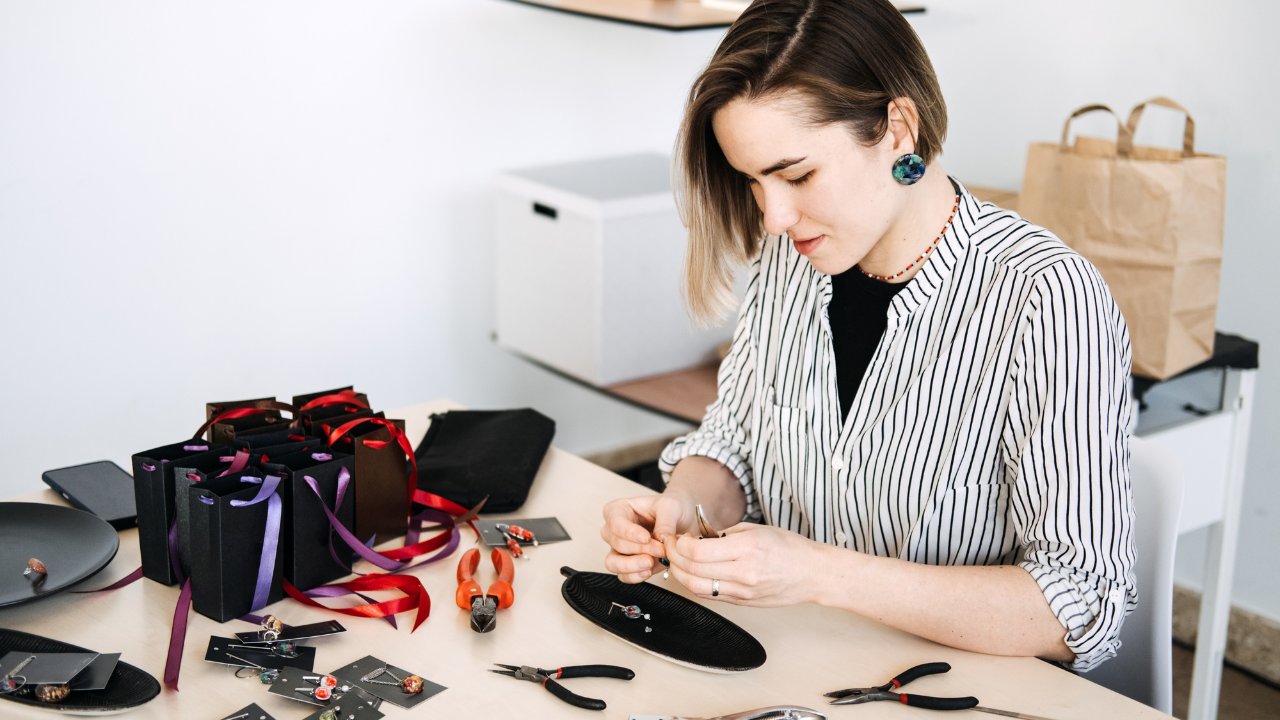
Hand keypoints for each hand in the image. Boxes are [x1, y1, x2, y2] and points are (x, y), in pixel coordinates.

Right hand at [601, 493, 696, 582]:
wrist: (682, 523)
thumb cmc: (671, 510)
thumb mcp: (671, 506)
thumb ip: (665, 521)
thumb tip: (659, 537)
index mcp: (618, 509)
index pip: (615, 522)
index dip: (629, 532)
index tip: (646, 538)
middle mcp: (614, 530)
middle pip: (617, 543)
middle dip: (640, 549)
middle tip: (661, 550)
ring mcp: (618, 549)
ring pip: (613, 562)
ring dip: (632, 566)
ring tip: (650, 563)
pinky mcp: (627, 564)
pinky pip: (623, 575)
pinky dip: (635, 576)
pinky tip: (649, 571)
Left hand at [663, 523, 830, 606]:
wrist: (814, 574)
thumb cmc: (791, 548)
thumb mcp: (758, 529)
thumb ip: (725, 533)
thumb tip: (699, 536)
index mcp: (747, 549)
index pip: (699, 552)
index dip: (680, 545)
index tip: (677, 538)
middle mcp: (744, 573)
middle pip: (693, 571)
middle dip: (675, 558)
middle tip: (670, 547)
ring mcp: (743, 591)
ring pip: (697, 588)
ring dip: (680, 574)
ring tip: (677, 562)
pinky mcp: (743, 603)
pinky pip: (710, 596)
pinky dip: (695, 585)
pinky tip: (693, 574)